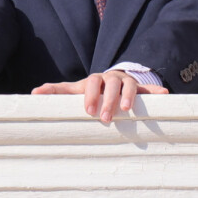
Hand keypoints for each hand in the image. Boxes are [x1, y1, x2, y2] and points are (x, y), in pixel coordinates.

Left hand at [32, 70, 169, 124]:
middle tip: (106, 118)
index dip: (90, 95)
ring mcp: (128, 83)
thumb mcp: (74, 90)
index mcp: (95, 80)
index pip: (91, 83)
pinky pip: (150, 90)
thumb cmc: (90, 91)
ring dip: (130, 96)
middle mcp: (112, 79)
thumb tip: (33, 94)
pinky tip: (164, 95)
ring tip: (128, 111)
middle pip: (111, 85)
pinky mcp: (141, 89)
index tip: (88, 110)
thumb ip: (55, 92)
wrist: (111, 84)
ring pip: (130, 86)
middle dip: (109, 101)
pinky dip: (157, 92)